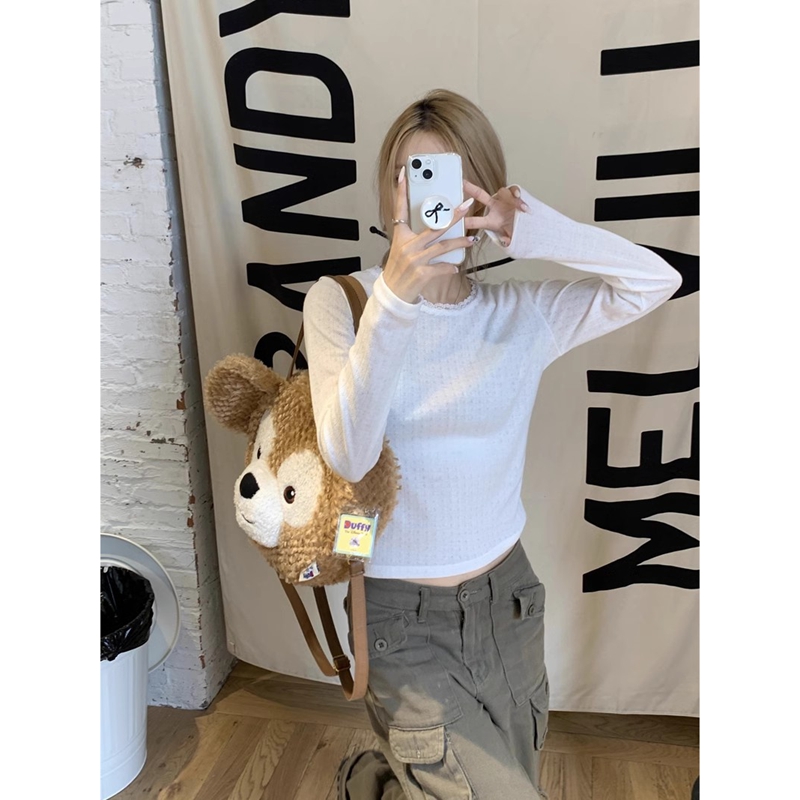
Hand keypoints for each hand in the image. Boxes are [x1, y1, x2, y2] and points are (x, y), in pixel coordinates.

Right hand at [382, 166, 475, 303]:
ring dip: (459, 242)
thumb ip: (414, 236)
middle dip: (452, 216)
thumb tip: (434, 226)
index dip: (401, 192)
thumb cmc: (398, 270)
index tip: (404, 174)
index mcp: (400, 236)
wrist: (392, 293)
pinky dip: (451, 267)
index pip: (400, 210)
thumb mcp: (401, 249)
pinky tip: (456, 266)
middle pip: (433, 227)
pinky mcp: (422, 274)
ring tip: (470, 239)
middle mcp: (407, 246)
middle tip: (466, 206)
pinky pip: (442, 267)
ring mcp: (415, 260)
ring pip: (442, 247)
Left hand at [463, 181, 528, 247]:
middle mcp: (494, 207)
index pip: (474, 221)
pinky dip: (518, 195)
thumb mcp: (509, 239)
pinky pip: (514, 191)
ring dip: (509, 197)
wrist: (526, 225)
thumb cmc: (514, 230)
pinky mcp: (514, 195)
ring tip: (519, 206)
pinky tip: (522, 202)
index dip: (463, 220)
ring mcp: (504, 200)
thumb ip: (508, 239)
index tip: (453, 217)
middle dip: (471, 188)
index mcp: (489, 221)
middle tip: (463, 183)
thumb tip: (506, 242)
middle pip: (480, 195)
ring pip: (501, 191)